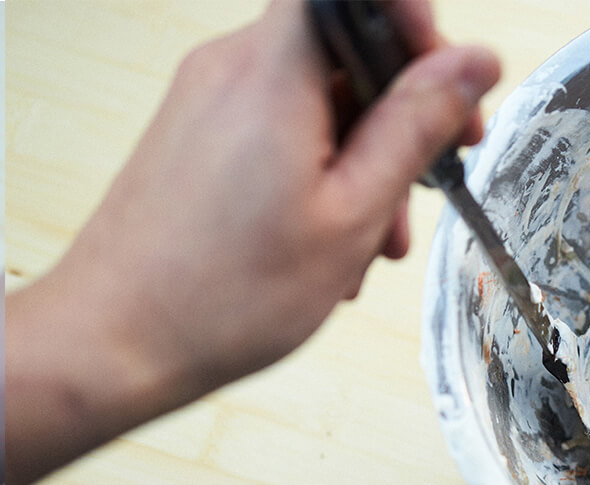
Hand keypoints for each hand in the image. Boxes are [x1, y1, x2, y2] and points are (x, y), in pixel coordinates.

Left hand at [5, 0, 499, 484]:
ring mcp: (209, 100)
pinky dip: (321, 170)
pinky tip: (333, 239)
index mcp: (274, 72)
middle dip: (402, 112)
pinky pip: (281, 127)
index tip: (448, 82)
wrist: (115, 343)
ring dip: (365, 157)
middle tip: (438, 172)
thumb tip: (472, 63)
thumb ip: (416, 126)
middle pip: (345, 50)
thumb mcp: (353, 214)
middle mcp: (232, 67)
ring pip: (318, 98)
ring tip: (377, 237)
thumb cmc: (223, 295)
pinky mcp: (199, 135)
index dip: (415, 24)